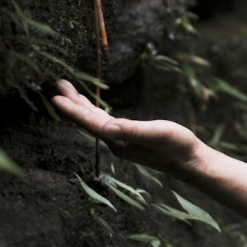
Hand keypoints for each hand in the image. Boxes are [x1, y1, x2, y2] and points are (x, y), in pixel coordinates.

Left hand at [51, 80, 204, 178]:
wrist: (192, 162)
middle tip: (57, 84)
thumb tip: (107, 127)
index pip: (90, 123)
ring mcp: (123, 141)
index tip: (55, 96)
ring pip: (95, 121)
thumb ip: (132, 130)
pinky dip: (96, 113)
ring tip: (70, 92)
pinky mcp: (131, 139)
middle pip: (88, 121)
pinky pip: (106, 123)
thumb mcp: (157, 134)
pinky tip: (95, 109)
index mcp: (119, 140)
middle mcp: (116, 142)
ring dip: (82, 106)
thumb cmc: (178, 146)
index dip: (72, 110)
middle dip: (72, 103)